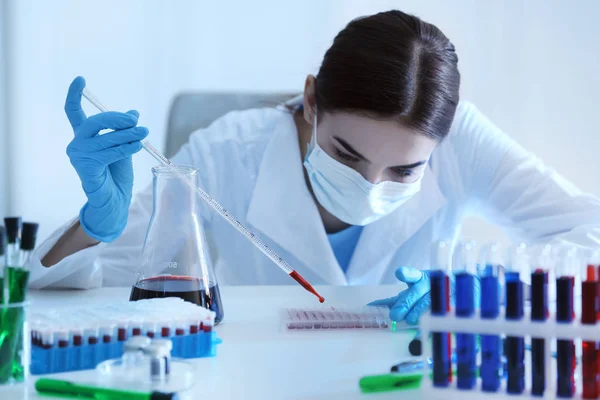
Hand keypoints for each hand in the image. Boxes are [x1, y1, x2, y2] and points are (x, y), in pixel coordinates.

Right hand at [65, 76, 148, 241]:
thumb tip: (134, 113)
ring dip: (127, 134)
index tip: (80, 79)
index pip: (74, 112)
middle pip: (93, 122)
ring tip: (144, 133)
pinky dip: (125, 148)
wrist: (116, 202)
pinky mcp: (86, 169)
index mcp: (85, 137)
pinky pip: (109, 153)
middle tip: (135, 120)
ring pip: (105, 138)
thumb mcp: (124, 147)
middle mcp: (77, 144)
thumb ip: (125, 131)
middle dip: (116, 118)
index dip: (75, 94)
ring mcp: (79, 157)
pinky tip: (137, 146)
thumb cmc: (117, 175)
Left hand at [369, 266, 481, 325]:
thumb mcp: (412, 295)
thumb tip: (371, 306)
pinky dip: (437, 323)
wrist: (462, 291)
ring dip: (421, 311)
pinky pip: (445, 313)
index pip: (412, 275)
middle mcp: (432, 284)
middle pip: (419, 291)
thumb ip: (393, 301)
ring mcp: (444, 294)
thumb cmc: (429, 294)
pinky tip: (429, 332)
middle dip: (407, 302)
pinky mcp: (456, 305)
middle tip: (396, 315)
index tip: (400, 273)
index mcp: (420, 279)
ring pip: (431, 301)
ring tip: (411, 321)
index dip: (407, 274)